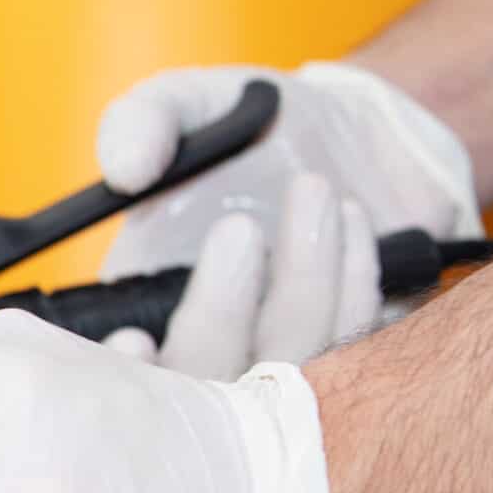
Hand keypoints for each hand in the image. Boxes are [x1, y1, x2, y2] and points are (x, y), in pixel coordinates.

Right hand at [98, 62, 479, 379]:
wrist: (368, 132)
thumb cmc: (261, 121)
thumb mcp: (192, 99)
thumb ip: (145, 119)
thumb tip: (125, 167)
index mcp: (146, 309)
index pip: (125, 379)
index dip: (126, 378)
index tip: (132, 337)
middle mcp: (212, 353)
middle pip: (205, 393)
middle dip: (218, 316)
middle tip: (238, 226)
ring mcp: (284, 368)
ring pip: (288, 375)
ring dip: (303, 286)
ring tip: (319, 196)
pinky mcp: (357, 362)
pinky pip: (359, 357)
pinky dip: (355, 293)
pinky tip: (356, 229)